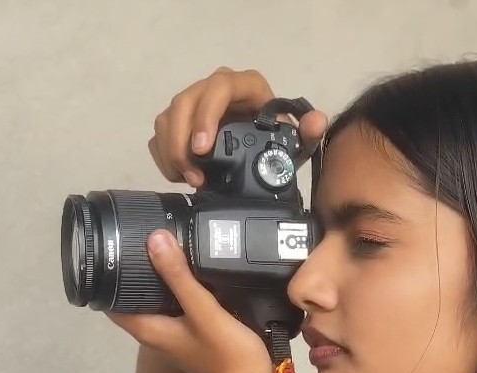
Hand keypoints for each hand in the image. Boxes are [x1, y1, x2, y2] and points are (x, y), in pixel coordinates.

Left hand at [106, 231, 274, 372]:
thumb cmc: (227, 355)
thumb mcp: (203, 310)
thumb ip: (179, 277)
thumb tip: (155, 239)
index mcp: (149, 329)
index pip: (111, 302)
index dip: (110, 275)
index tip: (116, 247)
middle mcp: (154, 335)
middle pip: (133, 299)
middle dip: (135, 272)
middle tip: (143, 238)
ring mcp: (173, 339)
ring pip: (155, 304)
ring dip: (157, 281)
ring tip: (167, 248)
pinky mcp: (190, 338)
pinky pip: (174, 309)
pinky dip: (176, 292)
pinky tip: (192, 275)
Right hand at [149, 66, 327, 187]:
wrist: (259, 155)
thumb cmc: (275, 143)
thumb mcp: (293, 143)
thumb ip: (305, 134)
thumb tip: (316, 122)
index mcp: (244, 87)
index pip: (219, 87)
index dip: (207, 114)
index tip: (202, 149)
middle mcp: (215, 90)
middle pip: (184, 102)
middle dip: (182, 141)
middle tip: (193, 176)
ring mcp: (194, 106)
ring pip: (168, 117)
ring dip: (172, 151)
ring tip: (188, 179)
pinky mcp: (179, 123)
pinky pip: (160, 133)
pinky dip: (164, 156)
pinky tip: (178, 175)